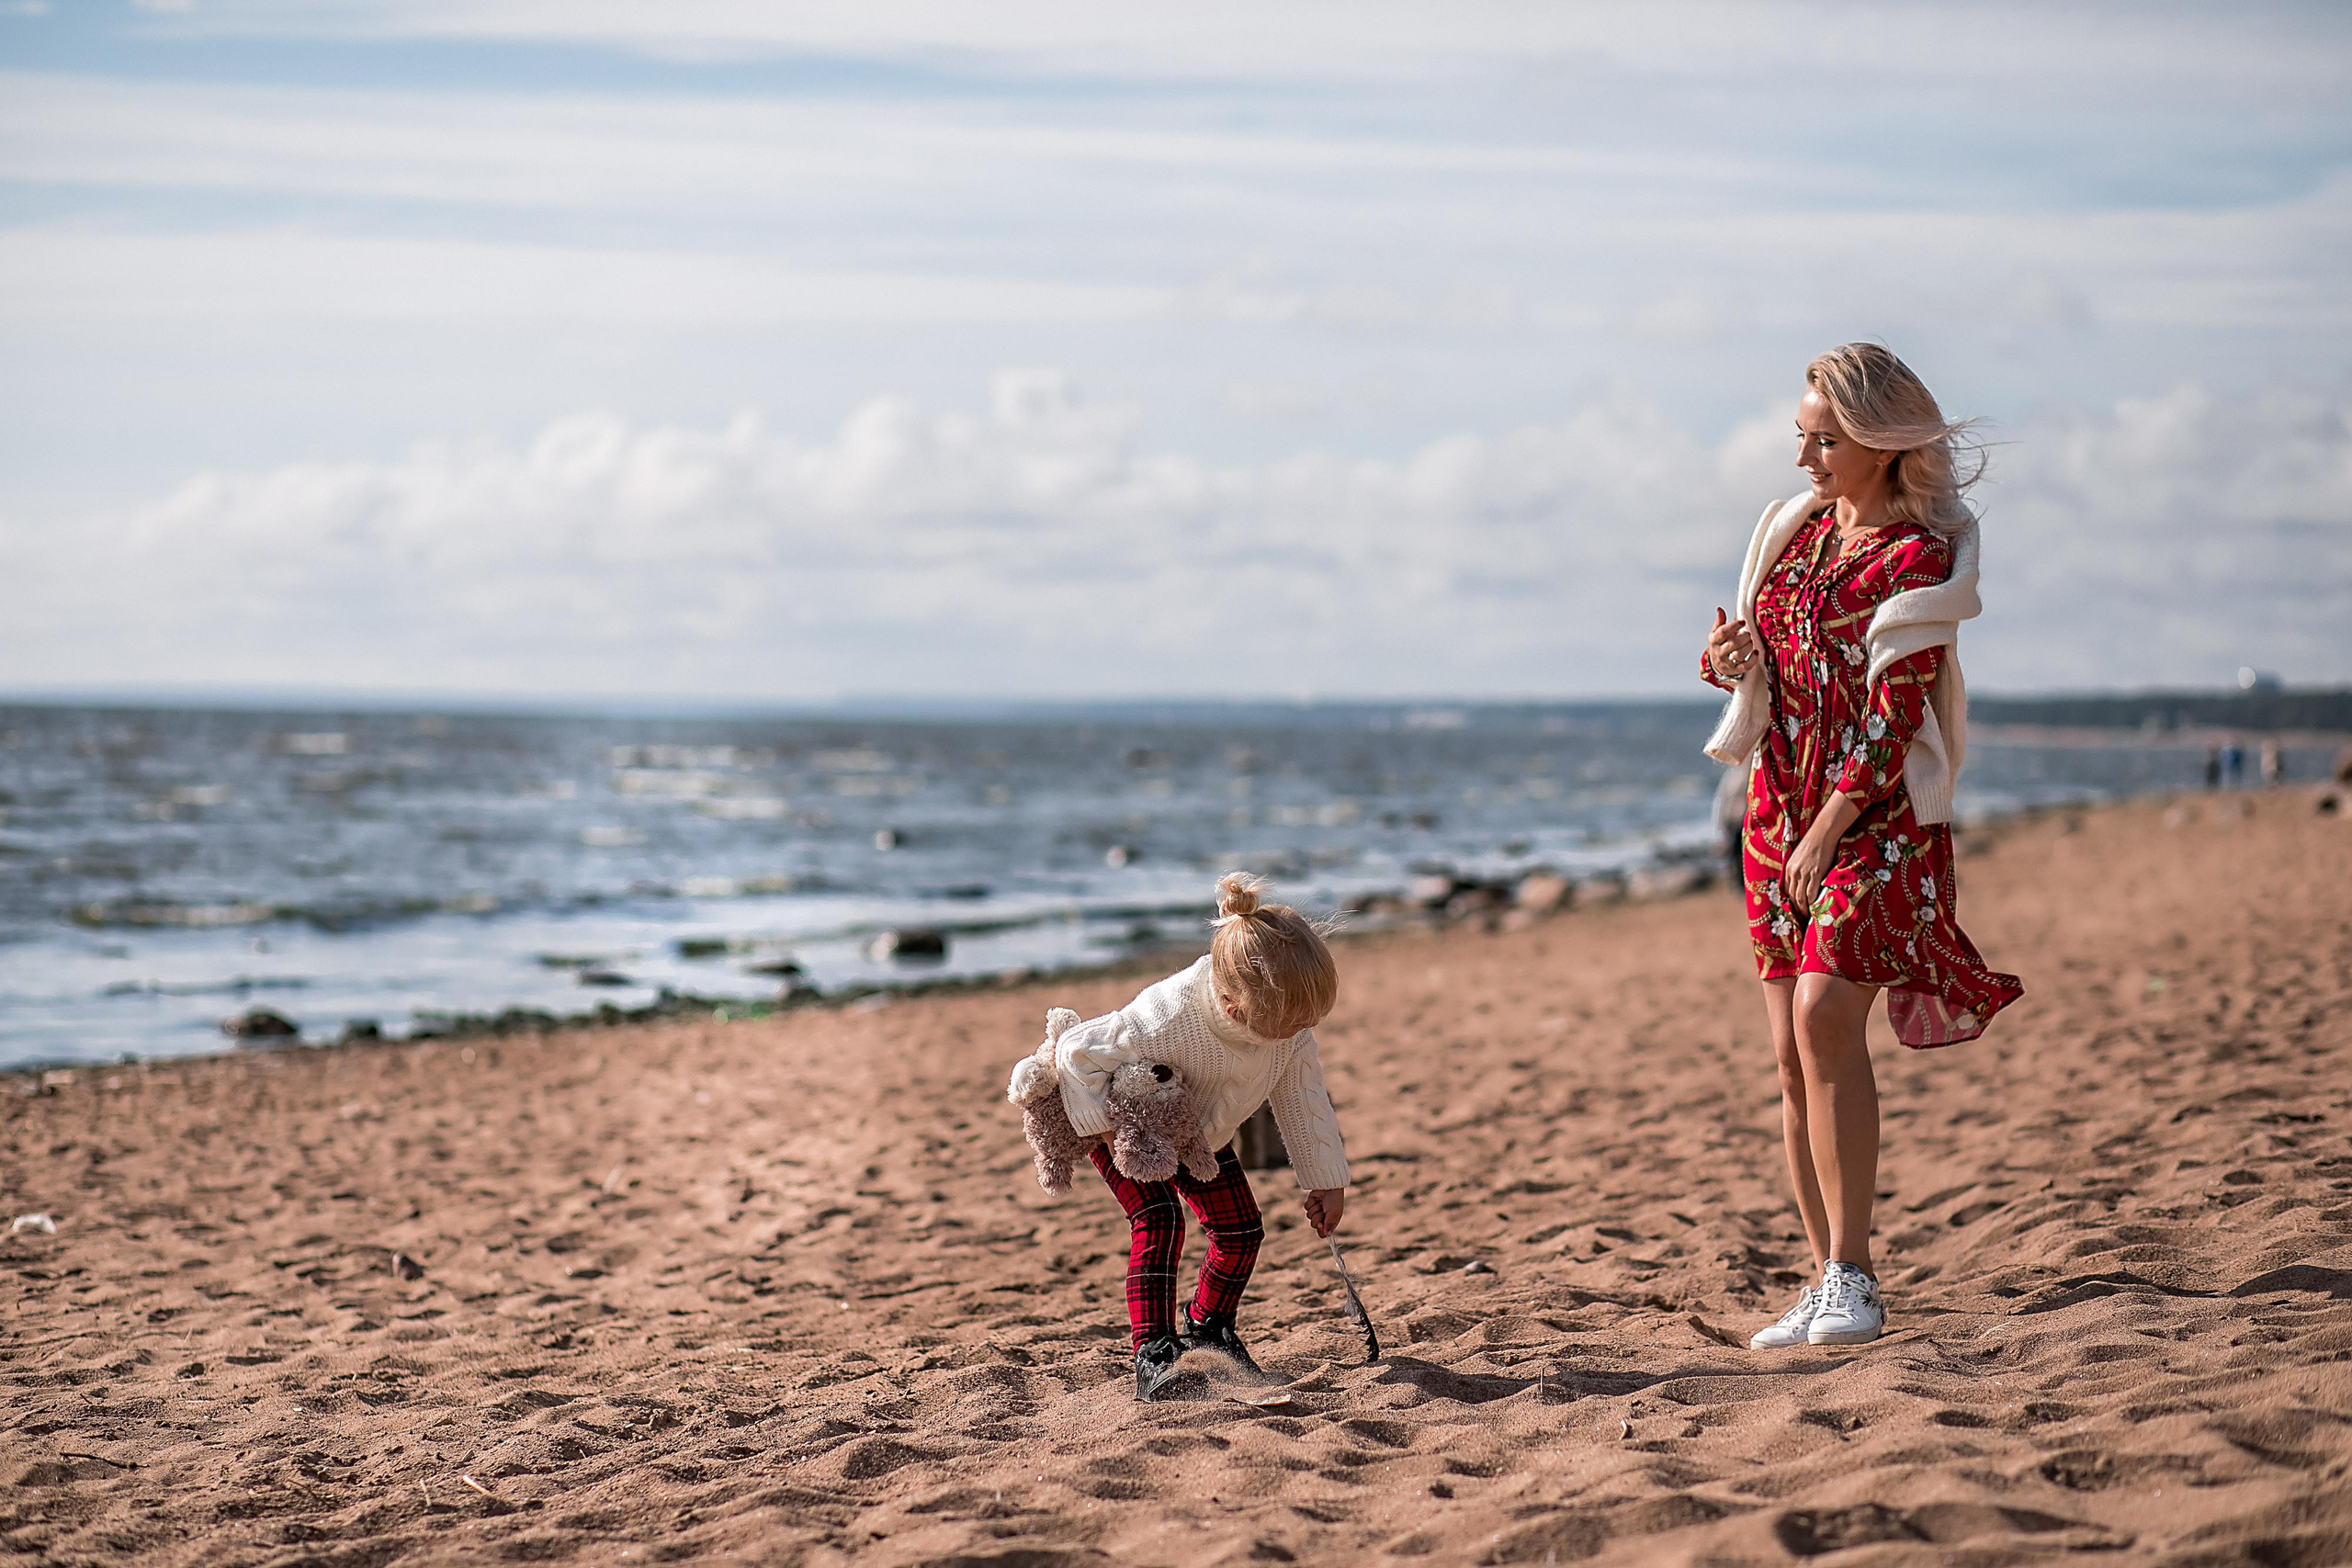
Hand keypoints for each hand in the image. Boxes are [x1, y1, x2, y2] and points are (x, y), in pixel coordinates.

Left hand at [1303, 1188, 1345, 1237]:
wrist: (1330, 1186)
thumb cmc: (1335, 1200)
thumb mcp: (1334, 1213)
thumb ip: (1329, 1224)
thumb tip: (1328, 1235)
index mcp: (1330, 1222)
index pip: (1322, 1233)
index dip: (1320, 1230)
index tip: (1320, 1224)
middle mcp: (1323, 1218)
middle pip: (1313, 1225)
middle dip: (1317, 1217)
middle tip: (1322, 1211)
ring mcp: (1316, 1211)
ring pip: (1309, 1216)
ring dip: (1315, 1209)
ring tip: (1321, 1203)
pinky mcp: (1310, 1204)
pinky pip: (1306, 1207)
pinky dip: (1311, 1203)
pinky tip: (1316, 1199)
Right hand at [1705, 607, 1758, 683]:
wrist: (1717, 665)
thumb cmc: (1720, 645)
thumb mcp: (1716, 633)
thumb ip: (1719, 622)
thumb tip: (1720, 609)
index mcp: (1714, 640)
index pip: (1722, 632)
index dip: (1734, 626)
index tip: (1742, 622)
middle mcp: (1719, 652)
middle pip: (1733, 644)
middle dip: (1744, 637)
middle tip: (1747, 634)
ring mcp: (1727, 662)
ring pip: (1739, 655)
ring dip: (1748, 646)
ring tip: (1750, 642)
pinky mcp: (1735, 670)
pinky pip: (1745, 666)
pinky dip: (1753, 659)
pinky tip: (1755, 652)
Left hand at [1784, 793, 1859, 911]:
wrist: (1822, 833)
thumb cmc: (1813, 845)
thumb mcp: (1799, 857)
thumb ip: (1797, 870)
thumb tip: (1799, 882)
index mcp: (1788, 869)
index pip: (1786, 891)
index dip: (1790, 903)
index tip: (1794, 911)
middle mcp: (1794, 872)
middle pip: (1793, 896)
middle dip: (1796, 909)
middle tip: (1802, 919)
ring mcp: (1804, 873)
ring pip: (1801, 897)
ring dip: (1804, 909)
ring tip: (1808, 918)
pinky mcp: (1816, 873)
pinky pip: (1811, 893)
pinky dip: (1812, 903)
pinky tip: (1814, 909)